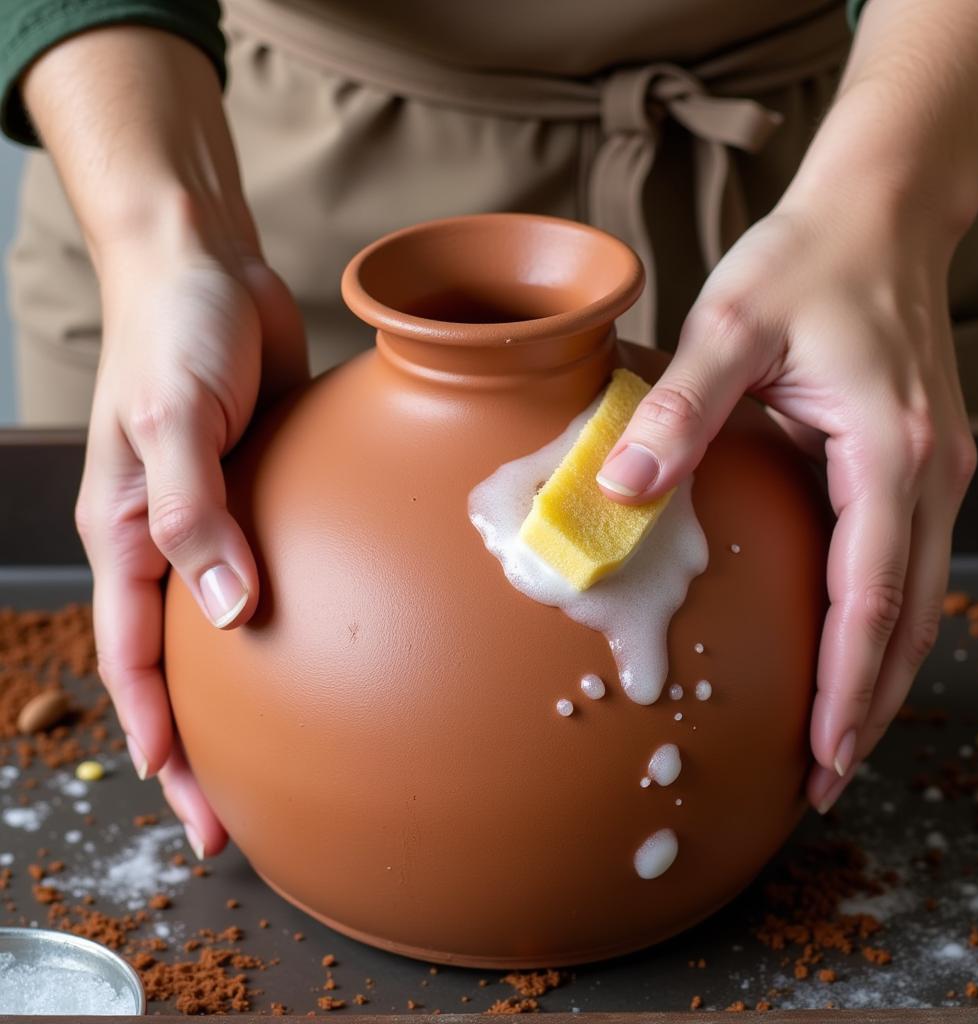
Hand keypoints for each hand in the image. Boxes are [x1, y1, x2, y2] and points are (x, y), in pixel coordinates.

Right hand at [75, 238, 306, 859]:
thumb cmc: (177, 334)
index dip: (159, 736)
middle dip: (202, 741)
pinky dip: (290, 617)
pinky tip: (331, 644)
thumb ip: (193, 514)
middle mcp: (170, 541)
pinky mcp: (265, 497)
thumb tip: (227, 612)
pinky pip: (275, 568)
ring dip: (248, 691)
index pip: (135, 660)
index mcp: (127, 535)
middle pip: (183, 663)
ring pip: (228, 626)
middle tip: (239, 813)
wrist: (211, 269)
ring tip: (291, 749)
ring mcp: (220, 521)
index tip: (190, 805)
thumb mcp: (174, 421)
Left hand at [598, 0, 977, 812]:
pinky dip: (876, 623)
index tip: (825, 751)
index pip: (874, 594)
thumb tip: (622, 493)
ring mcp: (927, 471)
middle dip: (870, 702)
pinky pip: (900, 563)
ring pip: (912, 599)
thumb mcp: (731, 326)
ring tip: (837, 738)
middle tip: (826, 776)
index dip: (850, 681)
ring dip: (877, 672)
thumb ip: (678, 412)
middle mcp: (926, 473)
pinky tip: (845, 650)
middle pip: (908, 617)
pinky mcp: (909, 463)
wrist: (877, 214)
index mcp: (889, 451)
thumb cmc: (807, 263)